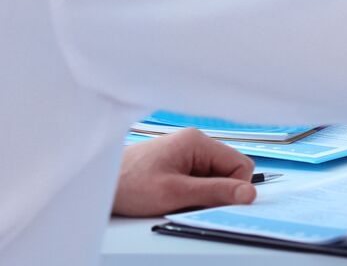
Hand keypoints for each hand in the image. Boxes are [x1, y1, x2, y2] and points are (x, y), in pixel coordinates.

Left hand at [111, 128, 256, 216]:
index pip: (240, 165)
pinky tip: (171, 198)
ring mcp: (186, 153)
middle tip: (190, 204)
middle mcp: (194, 143)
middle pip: (228, 171)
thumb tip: (249, 194)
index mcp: (197, 141)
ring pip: (214, 178)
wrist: (97, 184)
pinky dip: (191, 194)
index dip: (234, 188)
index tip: (216, 204)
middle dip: (215, 192)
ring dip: (201, 195)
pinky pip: (199, 181)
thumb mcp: (175, 193)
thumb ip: (214, 192)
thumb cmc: (128, 184)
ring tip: (175, 201)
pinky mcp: (177, 164)